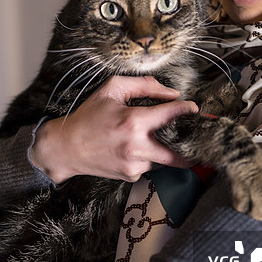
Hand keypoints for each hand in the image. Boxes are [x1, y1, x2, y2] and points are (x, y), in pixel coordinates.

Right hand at [30, 75, 197, 183]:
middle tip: (195, 135)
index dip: (188, 110)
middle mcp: (137, 147)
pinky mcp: (131, 175)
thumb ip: (143, 85)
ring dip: (166, 149)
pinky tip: (134, 148)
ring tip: (156, 137)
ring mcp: (135, 165)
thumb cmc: (88, 117)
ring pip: (165, 159)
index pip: (173, 115)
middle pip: (180, 152)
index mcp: (134, 122)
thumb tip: (171, 93)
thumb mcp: (111, 91)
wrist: (66, 148)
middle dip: (191, 145)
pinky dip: (149, 156)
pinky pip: (150, 165)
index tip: (195, 109)